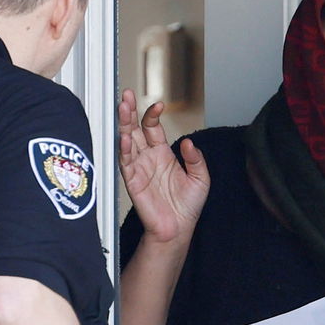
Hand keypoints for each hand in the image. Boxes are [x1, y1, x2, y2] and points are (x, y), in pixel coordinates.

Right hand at [118, 89, 208, 243]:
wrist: (178, 229)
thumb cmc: (187, 206)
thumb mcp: (201, 178)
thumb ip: (196, 159)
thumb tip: (188, 142)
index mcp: (163, 154)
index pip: (153, 127)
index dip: (153, 114)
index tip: (158, 104)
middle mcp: (148, 158)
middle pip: (135, 129)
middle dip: (130, 112)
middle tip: (127, 95)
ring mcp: (139, 168)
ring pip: (127, 140)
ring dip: (124, 124)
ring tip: (123, 108)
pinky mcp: (132, 181)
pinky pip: (126, 162)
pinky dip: (124, 149)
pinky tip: (125, 137)